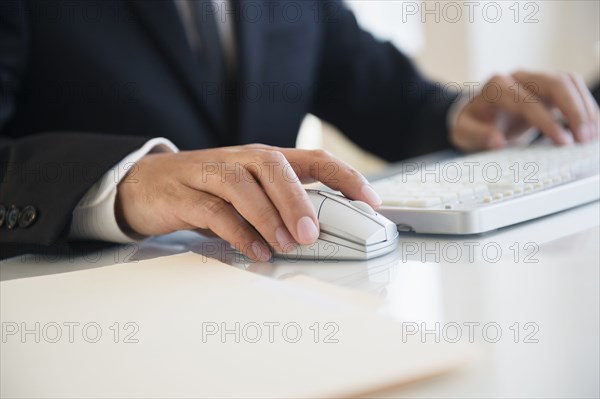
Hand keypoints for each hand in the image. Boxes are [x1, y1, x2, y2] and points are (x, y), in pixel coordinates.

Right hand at [115, 144, 381, 260]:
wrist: (144, 183)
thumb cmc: (206, 189)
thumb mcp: (247, 194)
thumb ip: (278, 207)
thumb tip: (319, 234)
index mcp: (263, 159)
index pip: (312, 159)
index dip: (345, 176)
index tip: (371, 201)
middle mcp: (239, 160)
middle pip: (274, 165)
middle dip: (299, 198)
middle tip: (314, 232)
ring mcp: (208, 173)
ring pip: (242, 184)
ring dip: (268, 214)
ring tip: (288, 244)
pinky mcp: (183, 195)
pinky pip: (213, 210)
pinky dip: (237, 232)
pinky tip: (255, 251)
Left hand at [450, 71, 599, 151]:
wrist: (476, 114)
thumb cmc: (471, 122)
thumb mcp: (463, 132)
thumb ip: (477, 135)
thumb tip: (496, 141)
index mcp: (497, 86)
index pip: (528, 101)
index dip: (547, 121)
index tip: (562, 141)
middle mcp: (520, 77)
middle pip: (556, 83)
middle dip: (574, 110)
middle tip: (584, 138)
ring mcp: (536, 80)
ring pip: (569, 83)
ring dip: (585, 108)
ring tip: (591, 137)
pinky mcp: (549, 89)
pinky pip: (573, 90)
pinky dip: (585, 108)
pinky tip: (591, 128)